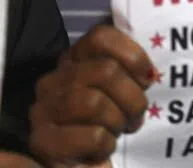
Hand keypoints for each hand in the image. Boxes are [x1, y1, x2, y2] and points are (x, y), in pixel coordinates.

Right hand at [29, 25, 155, 167]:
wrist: (79, 162)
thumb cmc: (104, 121)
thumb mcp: (117, 90)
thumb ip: (127, 71)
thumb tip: (149, 74)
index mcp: (73, 60)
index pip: (101, 37)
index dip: (132, 55)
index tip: (147, 78)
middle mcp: (53, 80)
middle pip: (106, 71)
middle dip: (132, 97)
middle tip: (136, 115)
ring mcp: (43, 109)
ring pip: (96, 102)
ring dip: (119, 120)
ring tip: (119, 130)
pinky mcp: (42, 141)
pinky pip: (92, 135)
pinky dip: (107, 144)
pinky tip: (103, 147)